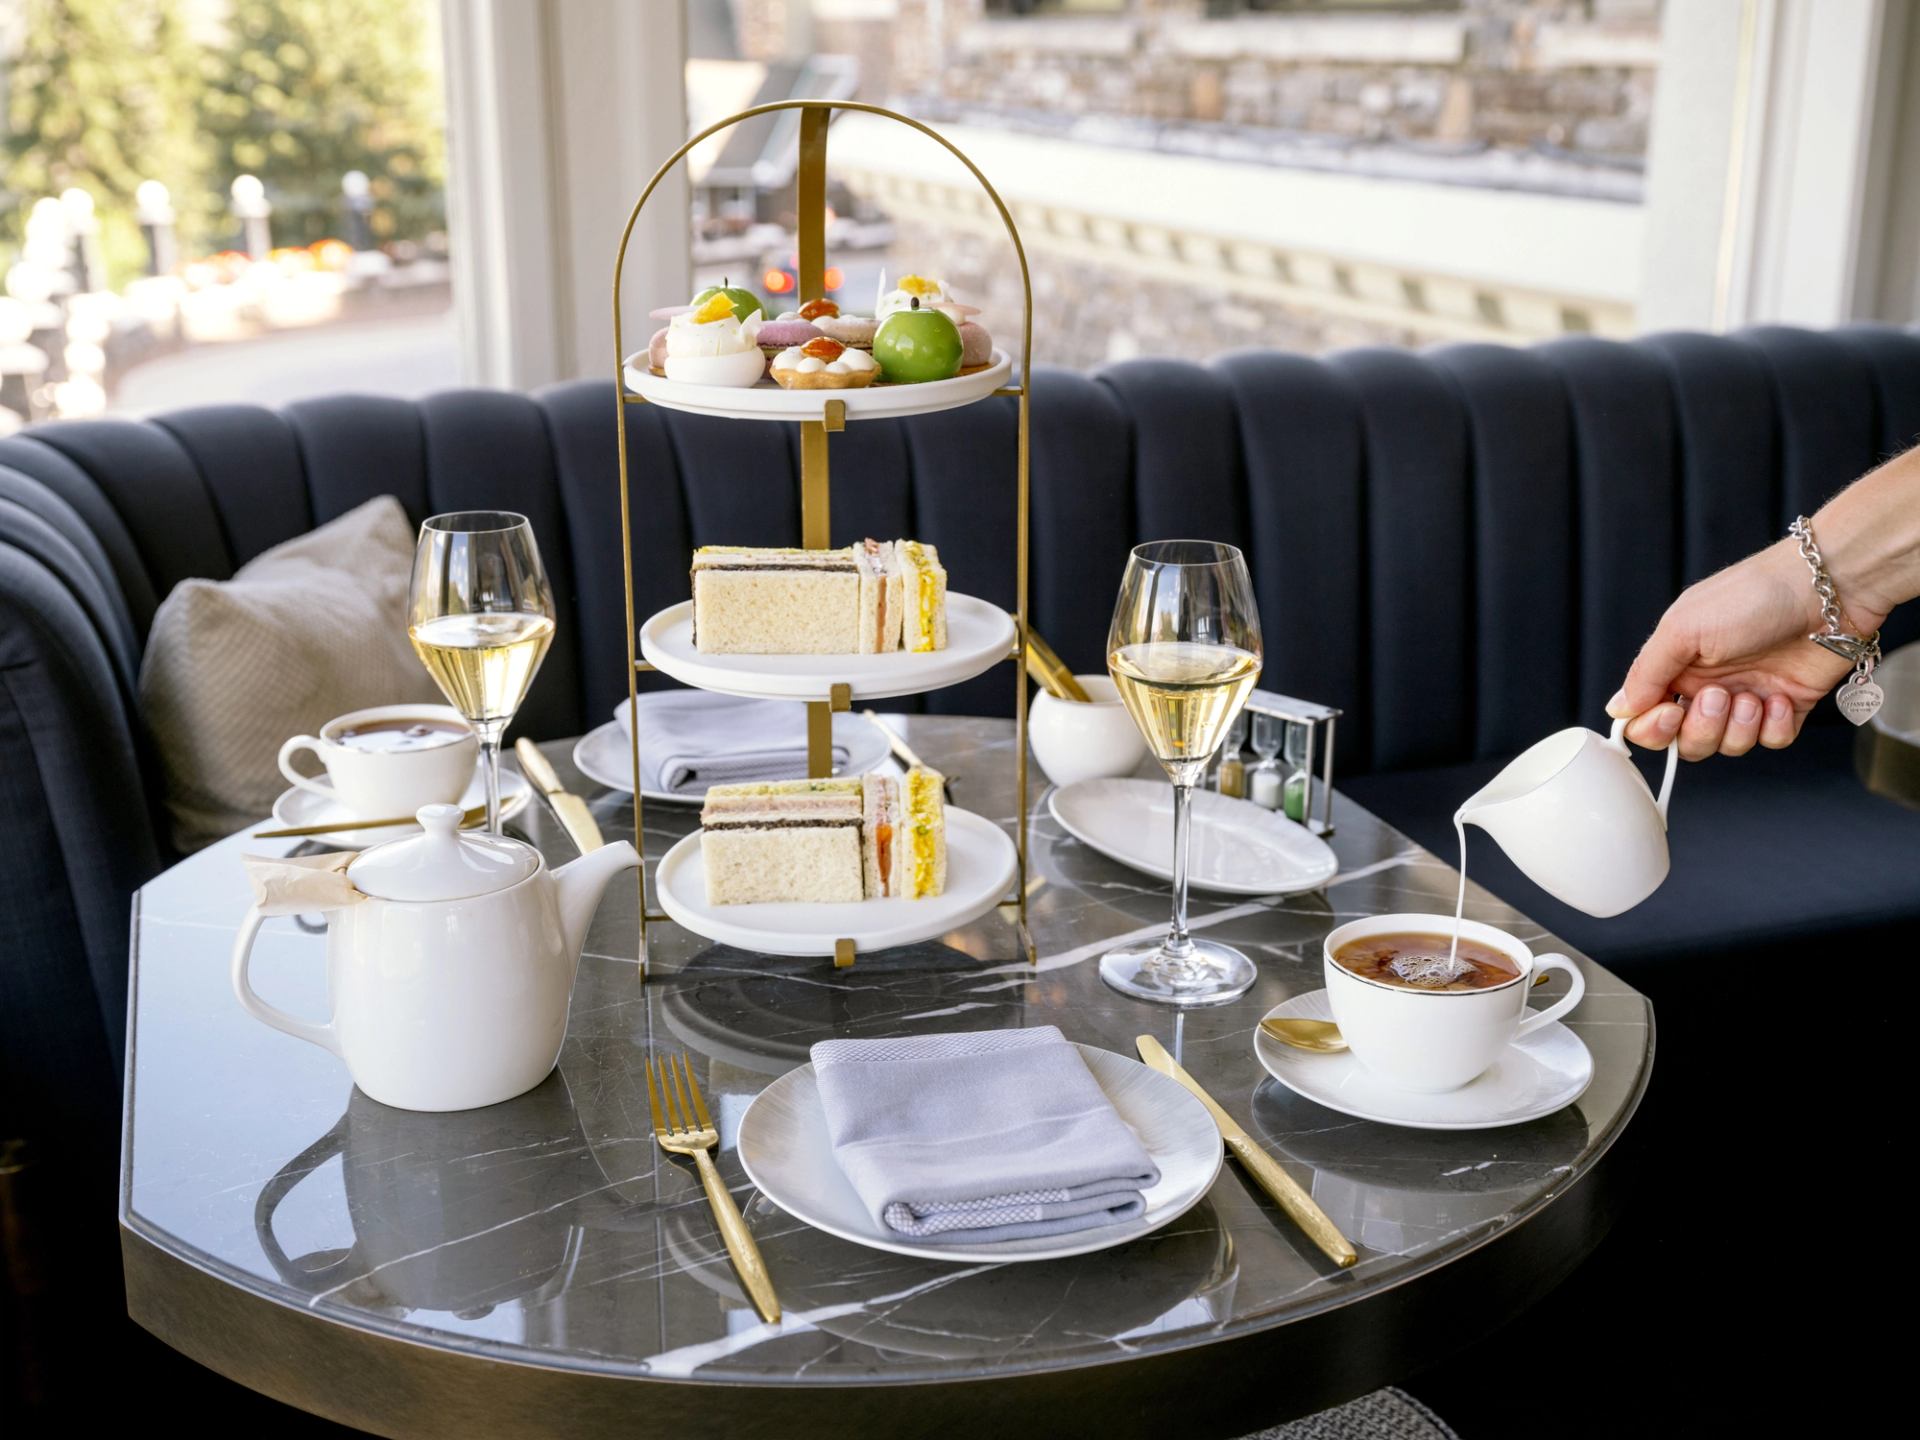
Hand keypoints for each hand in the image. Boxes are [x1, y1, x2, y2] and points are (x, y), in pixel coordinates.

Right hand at [1606, 540, 1885, 757]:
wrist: (1827, 590)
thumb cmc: (1753, 596)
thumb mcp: (1683, 628)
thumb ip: (1646, 673)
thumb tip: (1618, 708)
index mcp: (1677, 665)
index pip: (1646, 716)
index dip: (1652, 728)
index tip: (1668, 713)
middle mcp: (1709, 685)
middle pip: (1686, 741)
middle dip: (1701, 729)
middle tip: (1719, 696)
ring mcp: (1748, 698)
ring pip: (1727, 746)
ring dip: (1739, 727)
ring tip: (1755, 694)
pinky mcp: (1787, 708)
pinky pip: (1770, 742)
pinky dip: (1774, 727)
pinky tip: (1781, 698)